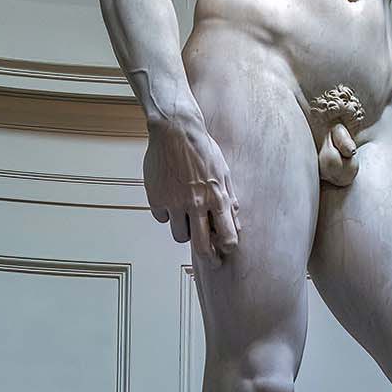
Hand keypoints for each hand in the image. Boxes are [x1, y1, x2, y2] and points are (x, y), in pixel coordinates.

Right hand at [143, 118, 240, 266]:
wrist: (175, 131)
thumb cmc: (202, 149)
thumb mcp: (224, 171)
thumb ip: (229, 197)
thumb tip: (235, 220)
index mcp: (217, 196)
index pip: (227, 235)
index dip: (227, 248)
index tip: (225, 250)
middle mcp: (196, 203)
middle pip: (202, 247)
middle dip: (209, 258)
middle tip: (211, 261)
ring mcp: (175, 202)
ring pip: (180, 235)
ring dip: (185, 231)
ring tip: (187, 217)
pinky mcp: (156, 198)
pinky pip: (163, 218)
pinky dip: (167, 213)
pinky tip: (170, 198)